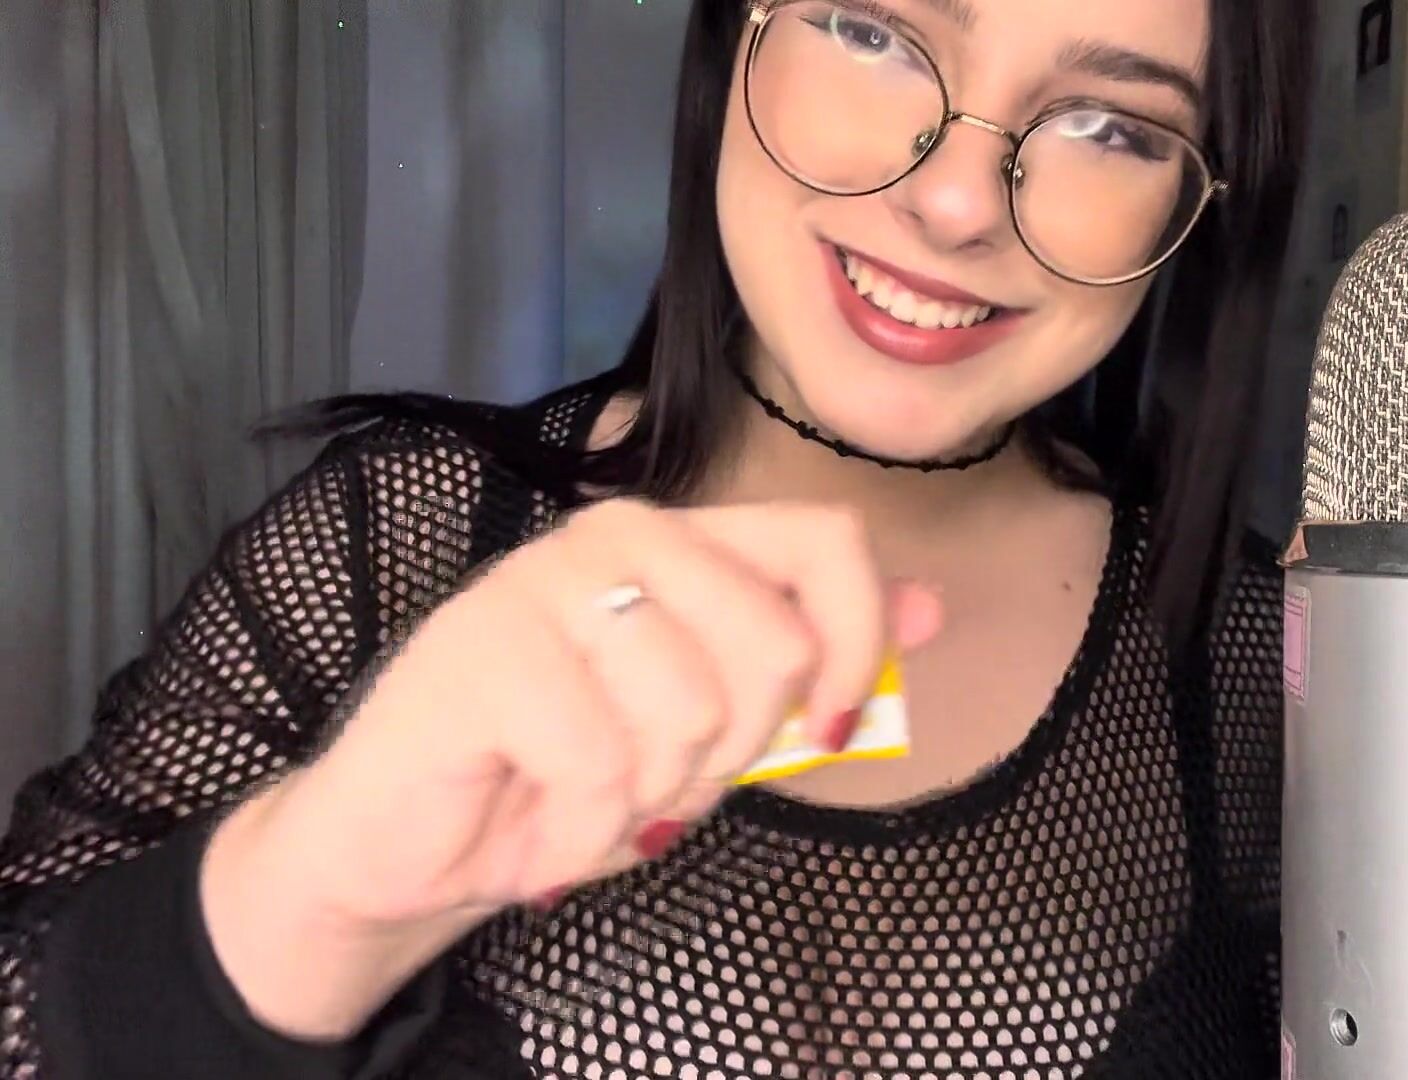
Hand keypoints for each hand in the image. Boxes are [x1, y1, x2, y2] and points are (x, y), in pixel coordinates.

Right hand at [201, 499, 941, 1039]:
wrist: (407, 847)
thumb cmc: (568, 780)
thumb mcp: (716, 729)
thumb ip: (816, 666)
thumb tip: (932, 609)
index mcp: (689, 545)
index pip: (826, 540)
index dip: (858, 642)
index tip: (828, 730)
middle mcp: (622, 538)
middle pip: (777, 644)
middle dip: (732, 755)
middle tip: (656, 780)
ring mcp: (545, 581)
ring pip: (692, 712)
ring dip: (651, 801)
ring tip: (589, 800)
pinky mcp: (483, 647)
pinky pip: (602, 765)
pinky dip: (581, 836)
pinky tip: (542, 835)